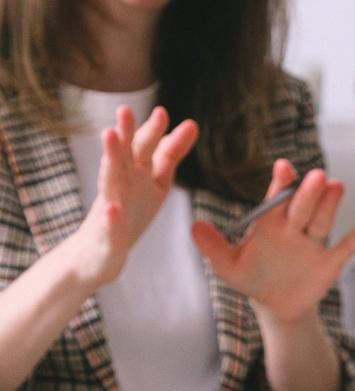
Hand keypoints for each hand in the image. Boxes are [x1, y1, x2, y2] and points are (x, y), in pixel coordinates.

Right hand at [68, 106, 198, 286]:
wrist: (100, 253)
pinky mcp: (107, 235)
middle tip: (125, 110)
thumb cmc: (130, 210)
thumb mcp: (155, 180)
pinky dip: (110, 218)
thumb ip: (170, 153)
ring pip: (109, 181)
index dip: (153, 131)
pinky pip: (109, 226)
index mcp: (135, 172)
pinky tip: (112, 211)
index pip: (145, 148)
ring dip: (109, 160)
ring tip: (108, 137)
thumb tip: (191, 124)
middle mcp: (121, 184)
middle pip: (124, 156)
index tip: (162, 112)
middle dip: (125, 134)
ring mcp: (111, 207)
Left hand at [191, 160, 354, 324]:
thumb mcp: (228, 265)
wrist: (276, 304)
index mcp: (270, 223)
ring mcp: (314, 242)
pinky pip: (348, 245)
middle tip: (315, 176)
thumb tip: (193, 227)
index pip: (276, 199)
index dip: (281, 184)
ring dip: (331, 205)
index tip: (283, 169)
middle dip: (308, 193)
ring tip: (337, 186)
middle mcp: (295, 227)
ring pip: (323, 221)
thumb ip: (213, 246)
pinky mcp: (330, 261)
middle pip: (303, 206)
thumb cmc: (252, 278)